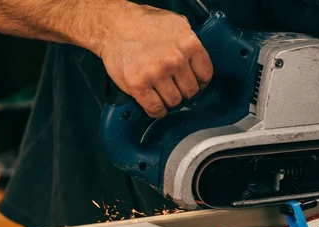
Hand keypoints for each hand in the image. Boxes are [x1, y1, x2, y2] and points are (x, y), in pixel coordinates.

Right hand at [98, 2, 212, 117]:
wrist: (114, 26)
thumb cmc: (143, 24)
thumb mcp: (175, 23)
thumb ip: (190, 42)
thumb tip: (199, 61)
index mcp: (188, 43)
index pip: (205, 74)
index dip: (199, 80)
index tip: (193, 81)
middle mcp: (175, 59)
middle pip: (191, 91)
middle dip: (183, 90)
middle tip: (174, 85)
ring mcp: (156, 73)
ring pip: (174, 101)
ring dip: (169, 99)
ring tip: (162, 91)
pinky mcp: (139, 85)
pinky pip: (155, 108)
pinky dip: (157, 110)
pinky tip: (156, 105)